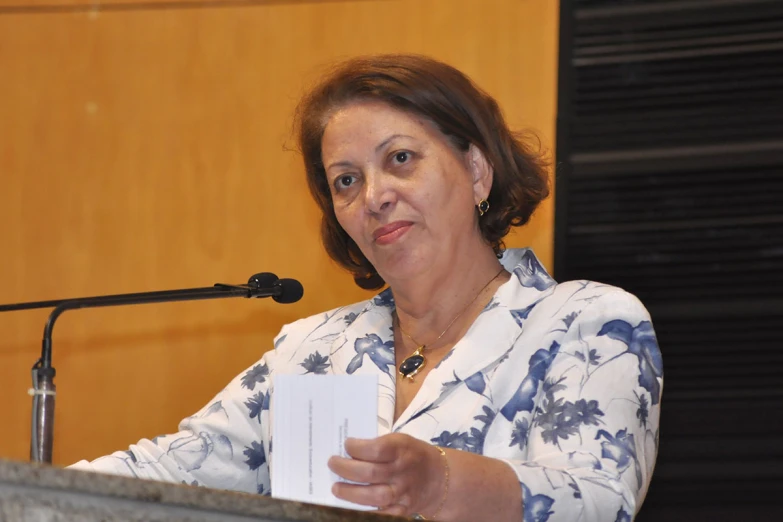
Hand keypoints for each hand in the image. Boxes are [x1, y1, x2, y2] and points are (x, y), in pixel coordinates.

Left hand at [327, 433, 447, 516]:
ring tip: (336, 488)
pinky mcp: (402, 510)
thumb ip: (379, 445)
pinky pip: (381, 514)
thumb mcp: (401, 441)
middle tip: (333, 463)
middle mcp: (402, 471)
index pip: (376, 449)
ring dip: (350, 493)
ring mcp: (402, 493)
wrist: (439, 478)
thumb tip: (348, 451)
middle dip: (346, 469)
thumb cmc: (413, 455)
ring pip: (373, 496)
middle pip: (370, 473)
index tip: (346, 444)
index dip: (357, 447)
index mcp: (402, 449)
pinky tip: (349, 506)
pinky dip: (364, 512)